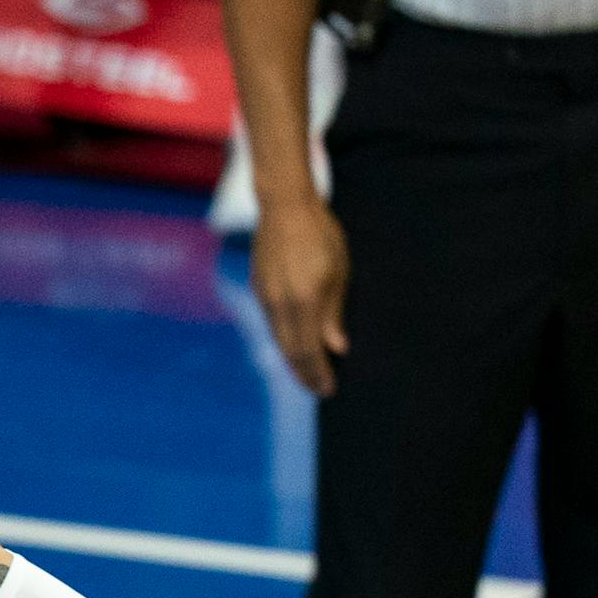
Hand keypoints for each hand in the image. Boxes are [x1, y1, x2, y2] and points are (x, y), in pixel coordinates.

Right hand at [250, 194, 348, 395]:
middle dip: (304, 373)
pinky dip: (283, 338)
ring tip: (305, 372)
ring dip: (292, 358)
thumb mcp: (338, 273)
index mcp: (303, 302)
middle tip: (317, 389)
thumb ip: (333, 313)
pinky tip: (292, 341)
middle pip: (290, 351)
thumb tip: (336, 348)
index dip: (318, 373)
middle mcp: (279, 305)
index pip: (309, 351)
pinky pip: (272, 322)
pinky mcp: (259, 287)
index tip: (328, 390)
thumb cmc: (320, 235)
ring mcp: (265, 297)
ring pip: (278, 338)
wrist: (284, 207)